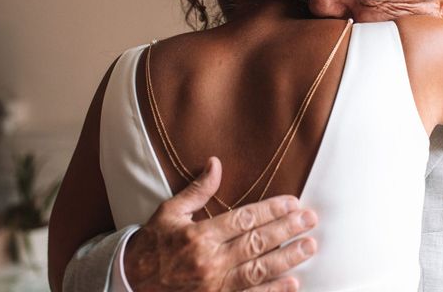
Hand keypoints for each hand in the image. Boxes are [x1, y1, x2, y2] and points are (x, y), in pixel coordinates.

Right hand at [124, 157, 317, 290]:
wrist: (132, 282)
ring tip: (310, 246)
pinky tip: (293, 283)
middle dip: (287, 229)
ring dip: (288, 258)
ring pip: (259, 270)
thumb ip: (197, 190)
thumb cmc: (154, 243)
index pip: (244, 219)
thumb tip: (216, 163)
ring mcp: (215, 285)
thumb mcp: (170, 211)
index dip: (271, 210)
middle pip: (257, 242)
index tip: (292, 202)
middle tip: (310, 219)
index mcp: (200, 235)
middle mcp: (210, 261)